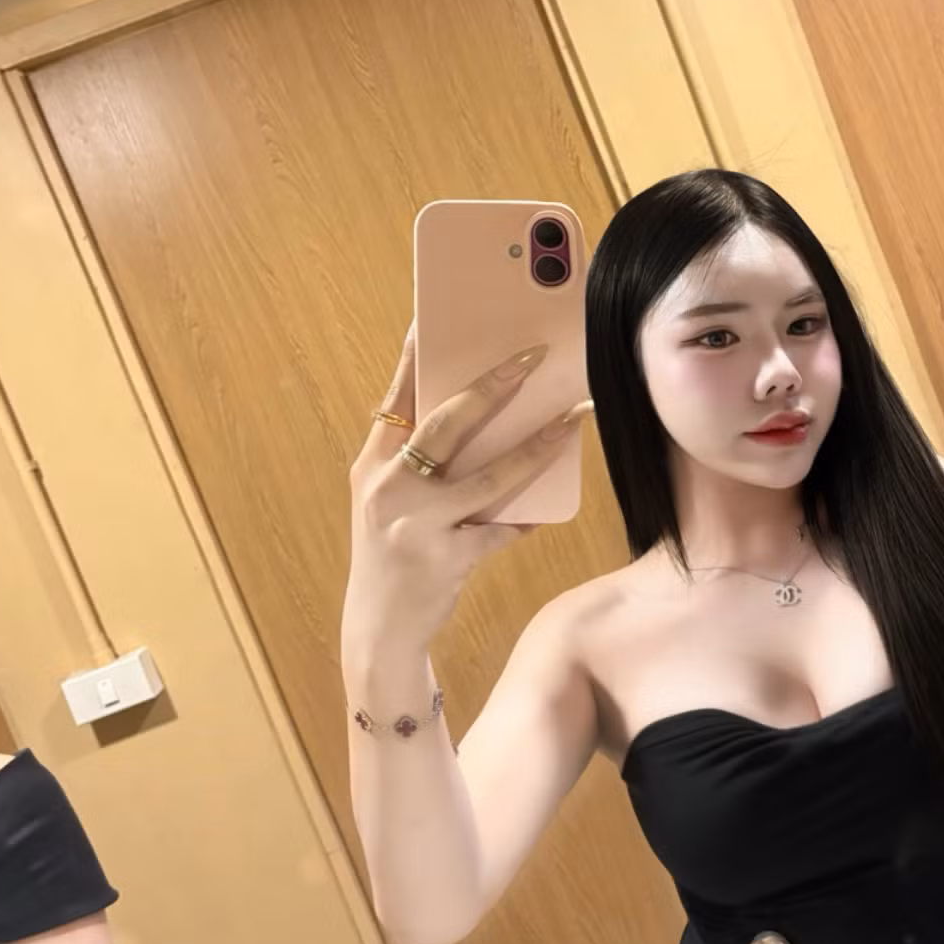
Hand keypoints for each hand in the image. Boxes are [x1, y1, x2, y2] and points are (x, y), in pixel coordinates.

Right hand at [342, 326, 590, 656]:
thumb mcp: (390, 500)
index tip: (435, 314)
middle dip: (493, 385)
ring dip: (537, 445)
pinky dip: (525, 517)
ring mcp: (415, 524)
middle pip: (446, 423)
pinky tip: (546, 507)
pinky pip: (500, 529)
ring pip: (489, 475)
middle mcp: (387, 488)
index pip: (396, 396)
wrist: (378, 629)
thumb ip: (419, 461)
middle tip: (533, 356)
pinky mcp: (445, 558)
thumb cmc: (393, 552)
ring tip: (572, 418)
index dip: (415, 354)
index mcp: (372, 465)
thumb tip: (480, 410)